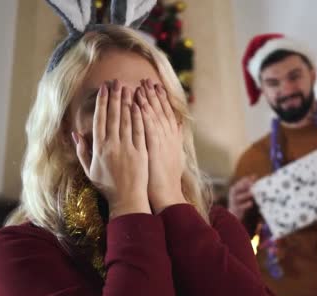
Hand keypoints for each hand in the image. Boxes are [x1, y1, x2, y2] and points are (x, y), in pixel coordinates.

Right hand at [73, 80, 149, 217]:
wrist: (127, 199)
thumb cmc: (107, 186)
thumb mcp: (89, 170)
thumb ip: (82, 151)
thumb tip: (75, 133)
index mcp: (99, 148)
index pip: (100, 119)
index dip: (102, 103)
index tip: (104, 89)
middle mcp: (112, 145)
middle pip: (114, 116)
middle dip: (115, 97)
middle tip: (116, 82)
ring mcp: (127, 148)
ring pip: (127, 120)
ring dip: (127, 102)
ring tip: (128, 88)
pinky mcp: (141, 152)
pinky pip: (140, 131)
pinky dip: (139, 117)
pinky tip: (140, 105)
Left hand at [136, 78, 185, 213]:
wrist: (166, 193)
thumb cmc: (166, 179)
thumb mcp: (174, 156)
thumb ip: (174, 139)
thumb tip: (178, 125)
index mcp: (171, 138)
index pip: (166, 114)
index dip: (161, 100)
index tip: (155, 86)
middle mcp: (168, 137)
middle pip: (161, 111)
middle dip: (154, 95)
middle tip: (147, 80)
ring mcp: (161, 142)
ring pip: (155, 116)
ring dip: (148, 100)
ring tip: (142, 86)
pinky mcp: (153, 148)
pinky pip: (148, 127)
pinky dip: (144, 115)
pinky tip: (139, 104)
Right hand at [228, 176, 256, 218]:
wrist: (233, 214)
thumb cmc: (240, 201)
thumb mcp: (243, 191)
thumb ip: (248, 184)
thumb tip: (254, 175)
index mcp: (234, 189)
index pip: (239, 183)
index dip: (245, 180)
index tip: (253, 178)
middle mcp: (232, 195)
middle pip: (236, 189)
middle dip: (243, 186)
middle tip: (251, 183)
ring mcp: (234, 202)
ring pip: (238, 198)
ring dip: (245, 195)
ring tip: (251, 193)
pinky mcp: (236, 209)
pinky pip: (240, 207)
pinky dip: (245, 205)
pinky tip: (251, 203)